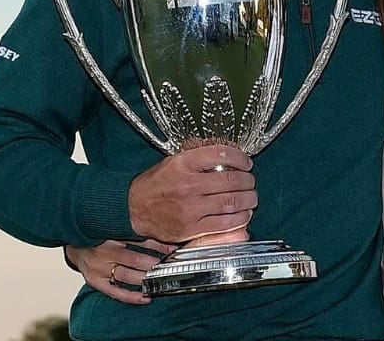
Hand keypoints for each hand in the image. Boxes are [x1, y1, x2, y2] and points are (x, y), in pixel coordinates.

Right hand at [66, 238, 177, 304]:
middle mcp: (104, 252)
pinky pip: (115, 292)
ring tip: (161, 280)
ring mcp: (99, 269)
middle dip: (154, 264)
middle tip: (170, 267)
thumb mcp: (118, 229)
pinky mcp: (95, 281)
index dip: (159, 245)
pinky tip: (145, 297)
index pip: (140, 240)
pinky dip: (131, 296)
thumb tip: (166, 237)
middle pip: (135, 259)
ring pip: (127, 276)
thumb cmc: (100, 236)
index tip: (174, 250)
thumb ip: (140, 233)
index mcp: (111, 234)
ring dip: (146, 279)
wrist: (76, 246)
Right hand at [128, 144, 256, 242]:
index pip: (221, 155)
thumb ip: (198, 158)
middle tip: (250, 181)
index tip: (246, 162)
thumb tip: (228, 157)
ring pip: (232, 203)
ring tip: (251, 197)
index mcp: (182, 164)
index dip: (240, 158)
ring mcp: (190, 209)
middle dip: (248, 181)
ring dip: (248, 200)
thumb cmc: (155, 184)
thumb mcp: (173, 162)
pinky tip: (243, 214)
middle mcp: (187, 186)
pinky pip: (224, 224)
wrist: (132, 209)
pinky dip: (240, 219)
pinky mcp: (191, 229)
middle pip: (231, 181)